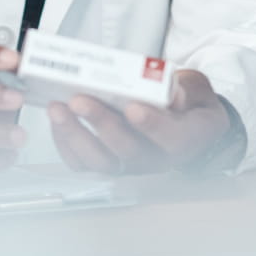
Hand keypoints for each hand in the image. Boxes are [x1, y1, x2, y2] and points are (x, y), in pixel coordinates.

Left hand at [48, 69, 230, 174]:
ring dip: (75, 135)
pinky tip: (58, 120)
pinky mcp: (110, 164)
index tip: (132, 107)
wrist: (186, 124)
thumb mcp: (197, 89)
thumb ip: (187, 90)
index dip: (150, 124)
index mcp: (184, 139)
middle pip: (127, 150)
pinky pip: (84, 163)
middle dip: (100, 123)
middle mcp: (156, 159)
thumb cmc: (189, 105)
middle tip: (80, 100)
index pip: (170, 137)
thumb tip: (174, 93)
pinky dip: (66, 143)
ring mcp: (130, 165)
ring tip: (58, 108)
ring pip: (101, 161)